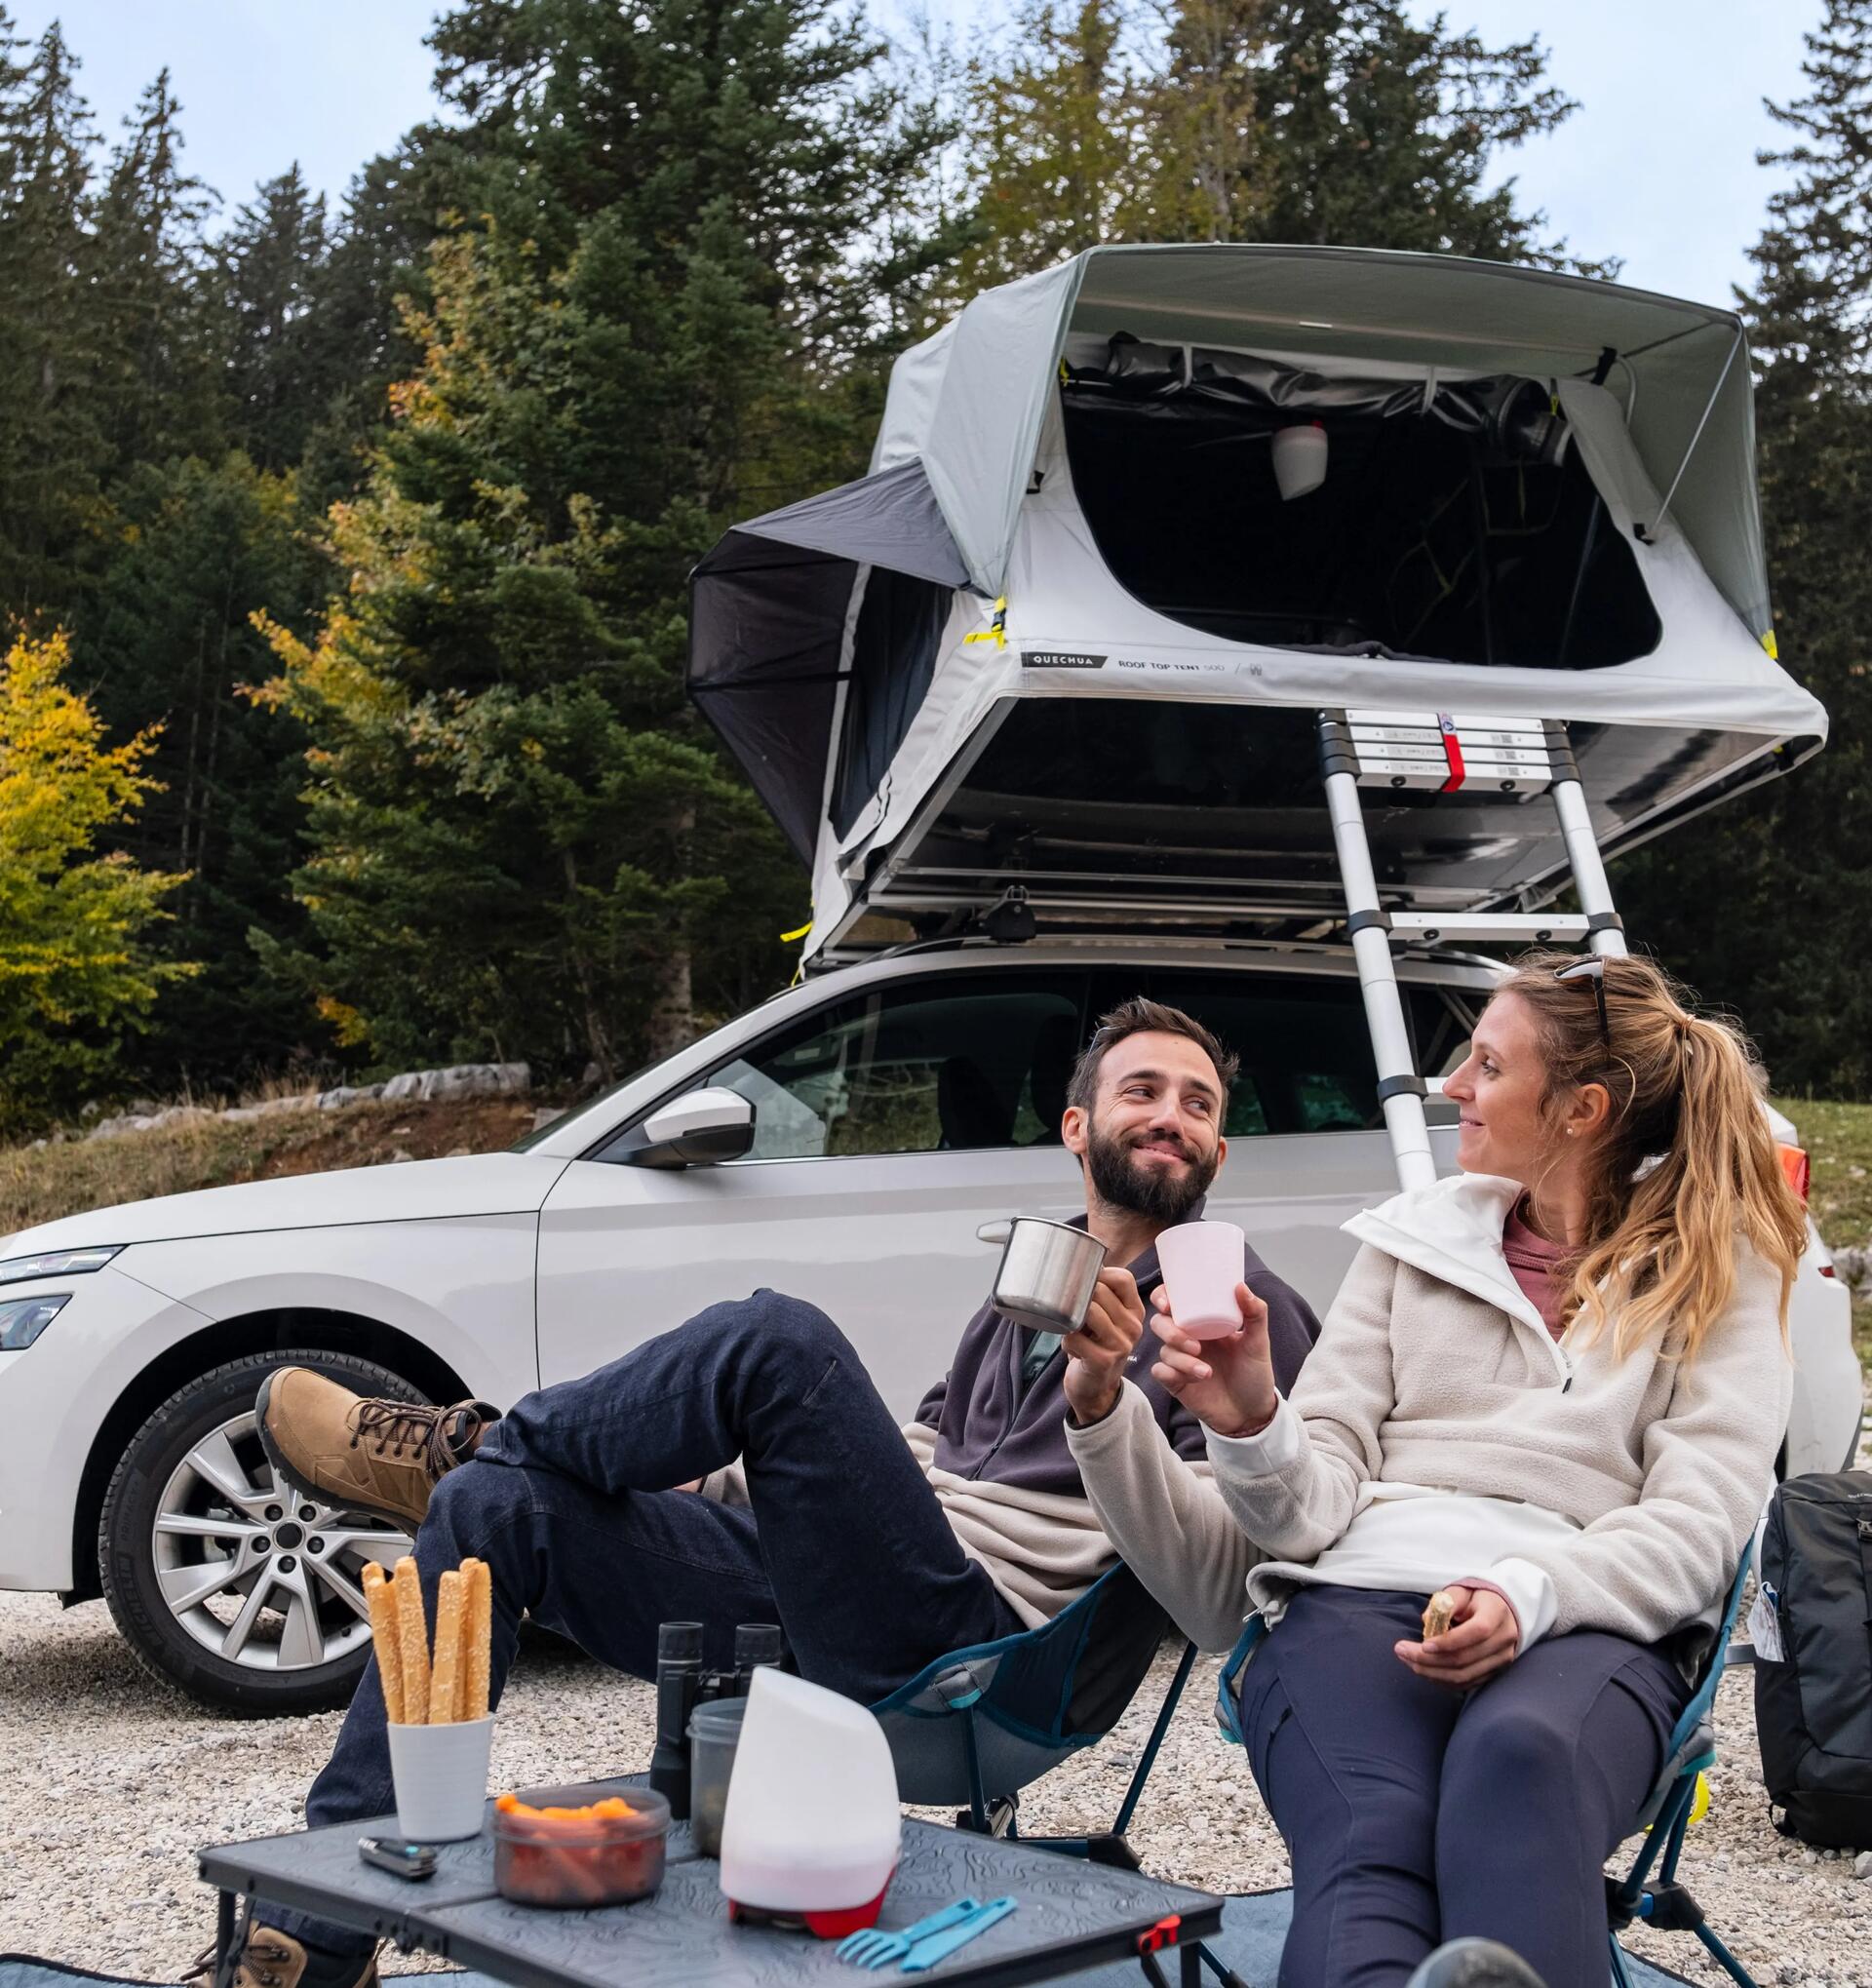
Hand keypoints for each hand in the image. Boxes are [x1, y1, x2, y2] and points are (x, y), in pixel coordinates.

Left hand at [1063, 1267, 1145, 1425]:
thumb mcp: (1105, 1319)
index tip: (1084, 1281)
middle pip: (1101, 1291)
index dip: (1100, 1273)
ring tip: (1071, 1328)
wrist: (1096, 1389)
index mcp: (1135, 1311)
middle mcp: (1133, 1327)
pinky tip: (1071, 1348)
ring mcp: (1120, 1345)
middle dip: (1078, 1296)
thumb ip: (1099, 1295)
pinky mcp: (1103, 1361)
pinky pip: (1073, 1337)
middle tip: (1070, 1309)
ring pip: (1088, 1311)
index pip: (1123, 1278)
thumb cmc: (1094, 1345)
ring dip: (1070, 1318)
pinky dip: (1065, 1340)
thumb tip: (1077, 1263)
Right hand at [1148, 1281, 1278, 1436]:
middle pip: (1160, 1323)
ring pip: (1163, 1349)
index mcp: (1204, 1322)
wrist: (1252, 1414)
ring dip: (1181, 1359)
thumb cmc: (1255, 1375)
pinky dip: (1173, 1373)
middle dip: (1171, 1331)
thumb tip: (1240, 1286)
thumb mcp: (1259, 1342)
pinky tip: (1196, 1380)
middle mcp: (1188, 1338)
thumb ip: (1255, 1314)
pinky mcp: (1175, 1381)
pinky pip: (1160, 1371)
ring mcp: (1180, 1360)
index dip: (1162, 1296)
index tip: (1168, 1303)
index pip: (1174, 1301)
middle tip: (1195, 1345)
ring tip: (1206, 1371)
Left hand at [1394, 1585, 1519, 1687]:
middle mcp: (1503, 1639)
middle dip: (1429, 1659)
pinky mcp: (1494, 1672)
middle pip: (1465, 1658)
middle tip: (1401, 1650)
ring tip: (1408, 1660)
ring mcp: (1501, 1659)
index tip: (1423, 1644)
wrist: (1502, 1611)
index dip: (1449, 1641)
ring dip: (1432, 1672)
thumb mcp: (1461, 1590)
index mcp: (1497, 1614)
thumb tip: (1427, 1620)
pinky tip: (1424, 1669)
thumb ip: (1445, 1602)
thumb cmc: (1476, 1598)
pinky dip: (1442, 1679)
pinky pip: (1466, 1683)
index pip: (1476, 1632)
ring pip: (1464, 1675)